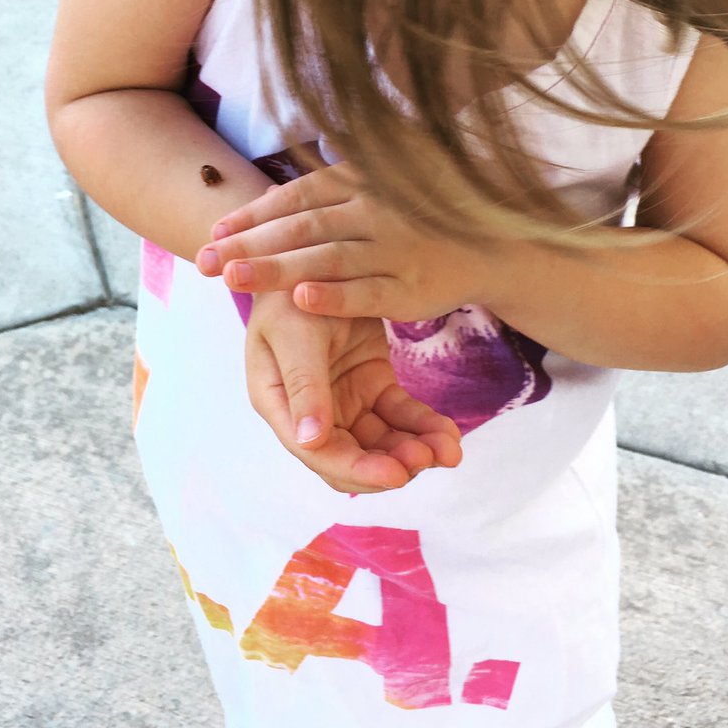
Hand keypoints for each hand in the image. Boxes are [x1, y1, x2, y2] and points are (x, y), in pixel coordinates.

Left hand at [196, 160, 503, 320]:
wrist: (494, 245)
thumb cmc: (423, 216)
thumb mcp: (381, 183)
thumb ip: (331, 186)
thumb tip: (270, 193)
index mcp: (364, 181)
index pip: (299, 196)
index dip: (256, 214)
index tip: (217, 232)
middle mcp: (376, 209)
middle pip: (303, 227)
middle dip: (251, 244)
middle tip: (205, 262)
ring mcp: (395, 247)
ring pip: (327, 258)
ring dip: (277, 268)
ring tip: (232, 278)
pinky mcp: (412, 287)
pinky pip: (367, 293)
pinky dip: (335, 296)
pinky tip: (300, 300)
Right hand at [245, 288, 461, 494]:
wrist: (318, 253)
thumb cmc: (291, 289)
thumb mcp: (294, 331)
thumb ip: (303, 384)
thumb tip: (311, 440)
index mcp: (279, 402)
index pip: (317, 451)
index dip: (357, 469)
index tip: (397, 474)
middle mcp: (309, 409)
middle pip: (352, 456)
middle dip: (392, 464)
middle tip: (431, 457)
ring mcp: (342, 398)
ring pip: (380, 442)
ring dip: (413, 450)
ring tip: (449, 449)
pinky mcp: (370, 384)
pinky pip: (399, 415)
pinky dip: (423, 427)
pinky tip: (448, 435)